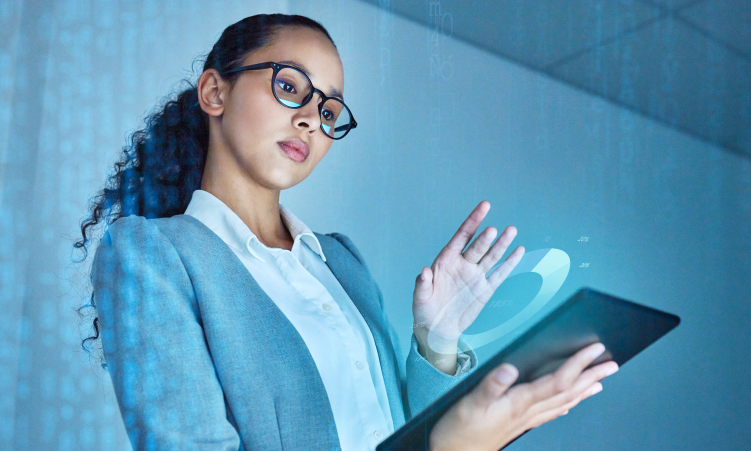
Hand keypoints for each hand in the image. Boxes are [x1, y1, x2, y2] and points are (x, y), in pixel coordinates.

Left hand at [413, 201, 524, 359]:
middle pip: (477, 246)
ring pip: (491, 256)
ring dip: (501, 244)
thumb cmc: (425, 310)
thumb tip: (424, 271)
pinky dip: (510, 263)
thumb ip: (422, 284)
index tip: (484, 206)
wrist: (437, 329)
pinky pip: (499, 274)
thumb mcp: (420, 298)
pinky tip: (519, 250)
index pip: (462, 236)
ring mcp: (475, 275)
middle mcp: (463, 264)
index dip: (473, 221)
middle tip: (493, 230)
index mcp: (446, 260)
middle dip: (485, 238)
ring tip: (512, 230)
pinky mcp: (485, 289)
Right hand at [428, 342, 618, 450]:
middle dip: (591, 376)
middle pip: (567, 392)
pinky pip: (549, 413)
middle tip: (611, 365)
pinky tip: (568, 405)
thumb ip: (490, 386)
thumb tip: (509, 368)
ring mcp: (523, 420)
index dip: (578, 363)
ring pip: (562, 403)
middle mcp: (527, 412)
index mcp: (519, 402)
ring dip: (583, 391)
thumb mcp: (470, 404)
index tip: (595, 350)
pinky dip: (563, 406)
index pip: (558, 380)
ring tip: (600, 382)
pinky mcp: (516, 425)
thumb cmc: (459, 433)